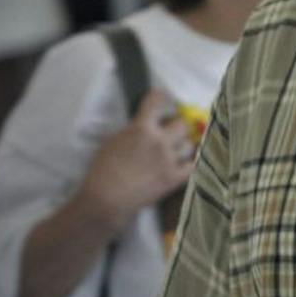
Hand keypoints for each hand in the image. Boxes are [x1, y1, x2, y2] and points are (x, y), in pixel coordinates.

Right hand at [82, 88, 194, 230]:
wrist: (106, 199)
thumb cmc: (102, 170)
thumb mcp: (113, 140)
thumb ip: (133, 129)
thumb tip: (146, 122)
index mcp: (141, 128)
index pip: (157, 101)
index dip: (161, 97)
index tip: (163, 97)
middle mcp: (159, 140)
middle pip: (182, 123)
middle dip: (176, 126)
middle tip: (169, 132)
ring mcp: (169, 159)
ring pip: (189, 143)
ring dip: (182, 146)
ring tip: (173, 152)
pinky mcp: (174, 178)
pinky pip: (193, 164)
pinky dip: (190, 162)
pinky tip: (185, 162)